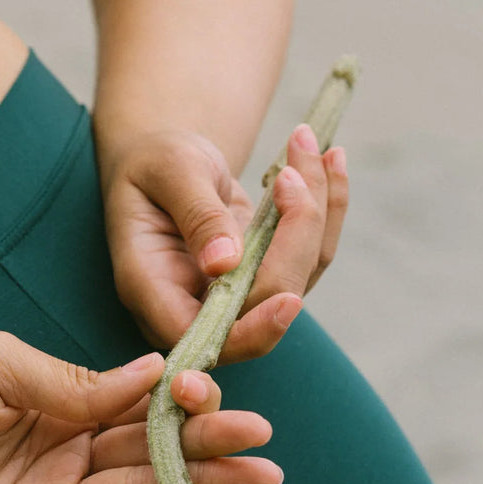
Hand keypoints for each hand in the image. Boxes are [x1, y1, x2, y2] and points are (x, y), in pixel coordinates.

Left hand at [0, 332, 280, 483]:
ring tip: (258, 468)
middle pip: (148, 446)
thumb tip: (151, 374)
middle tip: (261, 435)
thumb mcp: (1, 363)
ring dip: (197, 479)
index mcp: (54, 397)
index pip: (135, 400)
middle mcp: (60, 446)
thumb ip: (75, 381)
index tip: (223, 384)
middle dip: (207, 440)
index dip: (182, 396)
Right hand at [95, 121, 348, 363]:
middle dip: (297, 236)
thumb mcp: (169, 173)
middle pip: (265, 301)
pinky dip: (327, 208)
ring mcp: (234, 295)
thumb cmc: (152, 162)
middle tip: (294, 171)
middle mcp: (193, 304)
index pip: (202, 335)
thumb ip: (198, 216)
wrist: (162, 161)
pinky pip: (309, 256)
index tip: (288, 300)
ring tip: (314, 148)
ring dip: (319, 213)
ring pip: (299, 277)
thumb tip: (225, 264)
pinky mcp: (264, 275)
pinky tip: (330, 160)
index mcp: (152, 288)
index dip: (251, 330)